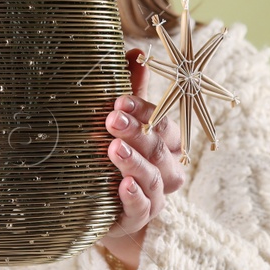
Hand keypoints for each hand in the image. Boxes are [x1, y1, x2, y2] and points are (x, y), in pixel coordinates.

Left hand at [97, 50, 186, 269]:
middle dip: (137, 132)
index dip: (144, 111)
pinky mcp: (138, 218)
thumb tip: (135, 51)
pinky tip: (123, 185)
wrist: (102, 209)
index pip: (163, 123)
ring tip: (114, 149)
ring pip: (153, 177)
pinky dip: (135, 196)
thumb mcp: (122, 123)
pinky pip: (142, 207)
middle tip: (111, 119)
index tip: (119, 100)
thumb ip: (130, 90)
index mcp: (166, 143)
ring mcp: (155, 195)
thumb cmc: (115, 157)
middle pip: (158, 148)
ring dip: (135, 162)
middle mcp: (167, 168)